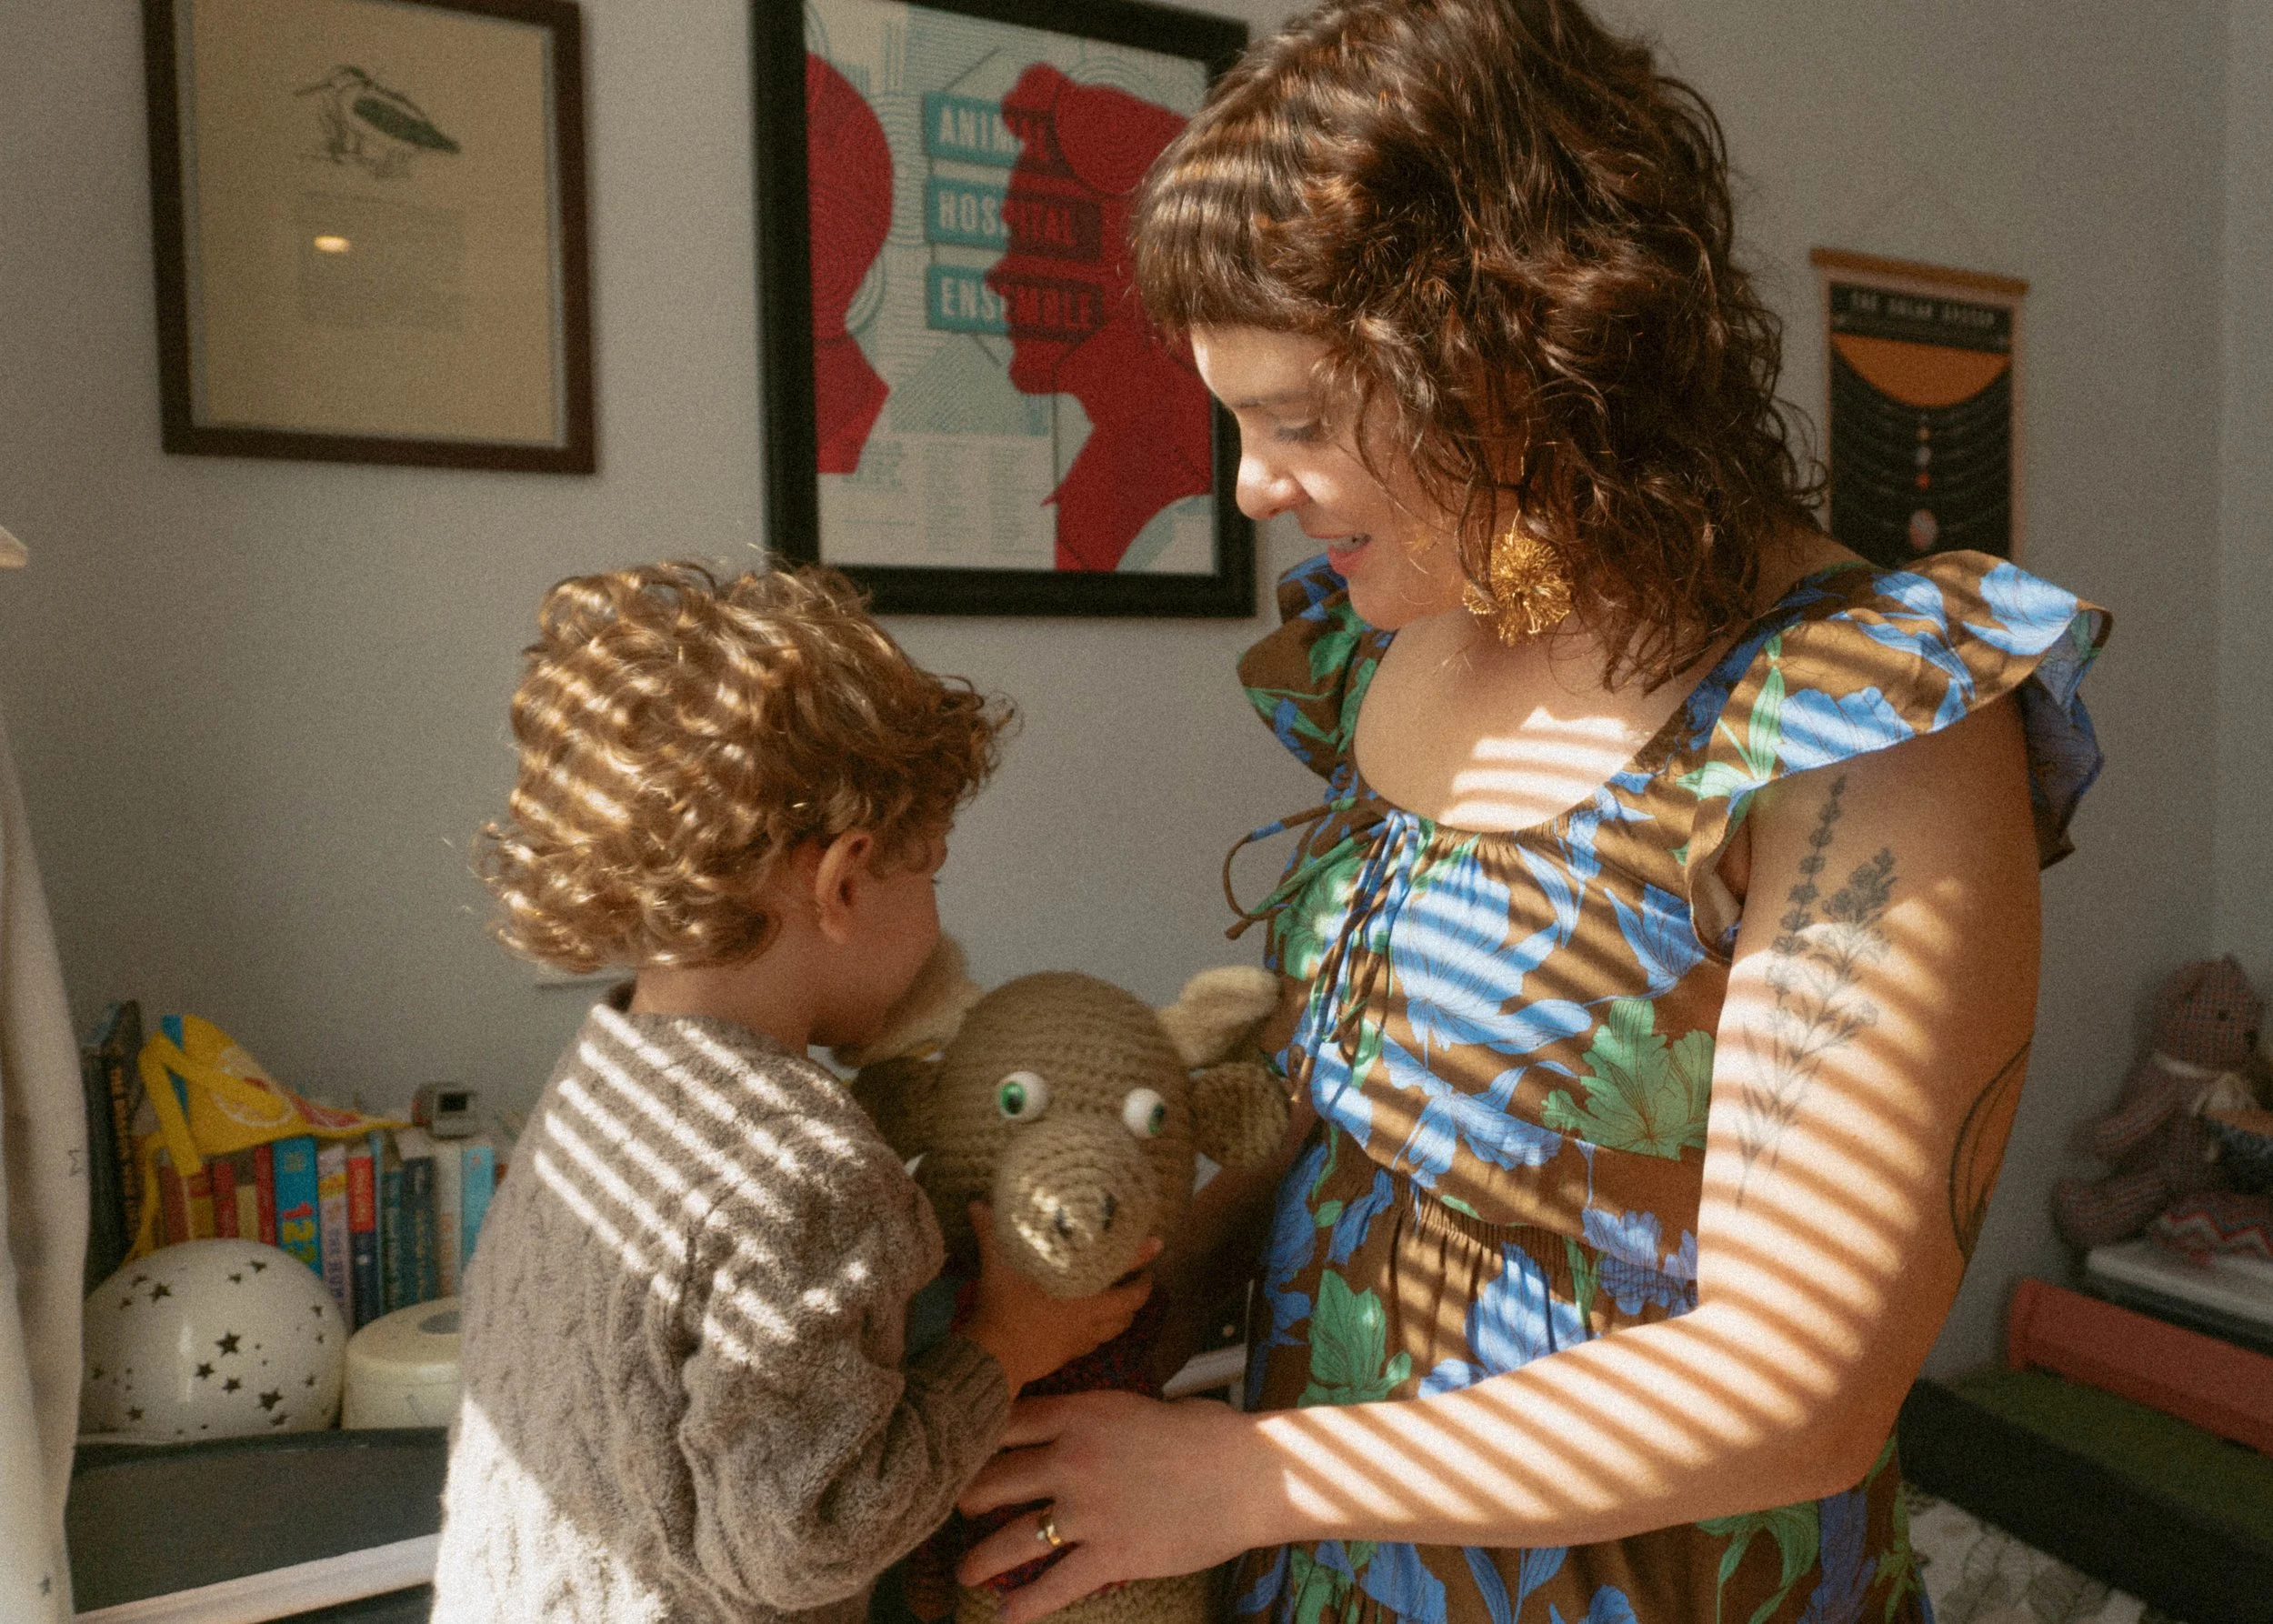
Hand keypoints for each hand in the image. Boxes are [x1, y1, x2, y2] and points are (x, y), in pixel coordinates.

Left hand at [955, 1391, 1261, 1623]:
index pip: (1007, 1422)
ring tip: (966, 1571)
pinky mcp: (1110, 1555)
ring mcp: (1088, 1511)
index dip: (979, 1440)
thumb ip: (1102, 1420)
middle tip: (961, 1511)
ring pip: (1010, 1539)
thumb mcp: (1143, 1406)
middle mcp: (1072, 1460)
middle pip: (993, 1479)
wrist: (1250, 1474)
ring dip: (979, 1560)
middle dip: (969, 1499)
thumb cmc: (1209, 1434)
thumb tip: (1087, 1430)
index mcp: (1081, 1414)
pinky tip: (1004, 1618)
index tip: (965, 1453)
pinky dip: (1023, 1607)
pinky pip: (1052, 1586)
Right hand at [960, 1203, 1160, 1392]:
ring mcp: (1081, 1338)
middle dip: (1141, 1292)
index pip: (1123, 1270)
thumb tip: (976, 1203)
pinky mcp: (1069, 1355)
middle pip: (1130, 1306)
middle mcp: (1089, 1315)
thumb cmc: (1002, 1306)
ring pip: (1117, 1329)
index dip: (1143, 1256)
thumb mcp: (996, 1263)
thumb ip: (990, 1231)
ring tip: (1123, 1300)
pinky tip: (1092, 1326)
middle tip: (1141, 1277)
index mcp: (1081, 1291)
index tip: (1158, 1244)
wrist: (994, 1357)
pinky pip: (1095, 1344)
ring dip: (1124, 1315)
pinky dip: (1101, 1333)